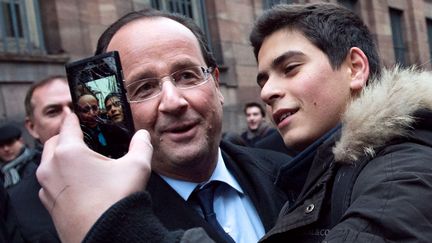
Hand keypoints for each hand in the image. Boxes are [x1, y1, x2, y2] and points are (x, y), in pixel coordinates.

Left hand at [37, 113, 151, 242]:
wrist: (106, 237)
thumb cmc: (116, 202)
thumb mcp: (137, 167)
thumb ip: (141, 145)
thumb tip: (143, 136)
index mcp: (69, 153)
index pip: (68, 124)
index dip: (75, 116)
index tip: (79, 113)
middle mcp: (51, 168)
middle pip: (53, 141)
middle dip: (67, 136)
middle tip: (84, 138)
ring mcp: (47, 187)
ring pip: (49, 162)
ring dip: (61, 157)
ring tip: (83, 162)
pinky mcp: (49, 204)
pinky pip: (50, 182)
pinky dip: (60, 176)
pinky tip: (80, 183)